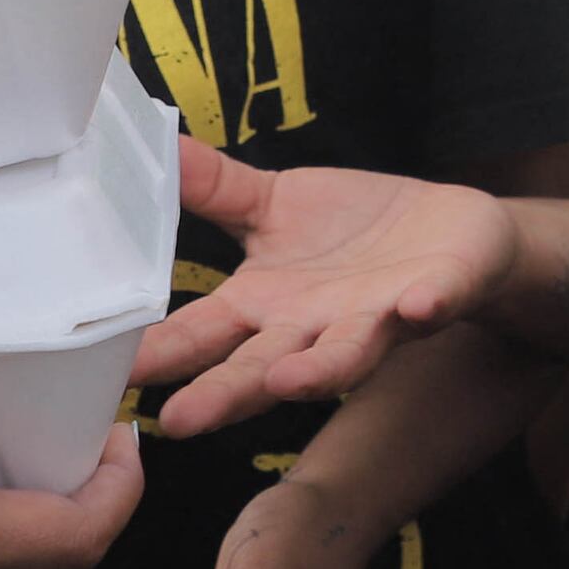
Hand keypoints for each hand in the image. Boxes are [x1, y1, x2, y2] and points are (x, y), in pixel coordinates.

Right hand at [130, 146, 520, 439]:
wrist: (449, 231)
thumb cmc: (352, 229)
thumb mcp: (274, 204)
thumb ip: (215, 189)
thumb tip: (155, 148)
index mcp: (264, 304)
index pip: (203, 334)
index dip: (163, 354)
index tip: (119, 376)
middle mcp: (312, 326)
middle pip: (263, 366)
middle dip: (227, 392)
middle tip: (182, 420)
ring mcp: (374, 318)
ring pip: (345, 354)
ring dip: (322, 368)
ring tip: (292, 380)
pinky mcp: (435, 296)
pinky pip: (432, 305)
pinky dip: (425, 307)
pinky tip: (419, 306)